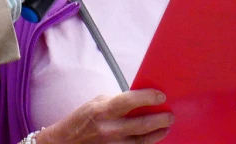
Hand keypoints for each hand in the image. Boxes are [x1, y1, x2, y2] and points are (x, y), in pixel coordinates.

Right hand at [38, 89, 172, 143]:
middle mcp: (108, 129)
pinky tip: (153, 138)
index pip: (128, 102)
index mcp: (102, 111)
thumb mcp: (96, 104)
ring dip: (157, 134)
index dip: (147, 98)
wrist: (66, 143)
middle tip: (170, 115)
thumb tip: (140, 101)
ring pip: (142, 141)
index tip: (161, 96)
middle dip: (159, 119)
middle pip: (141, 125)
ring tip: (166, 127)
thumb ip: (117, 102)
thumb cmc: (82, 120)